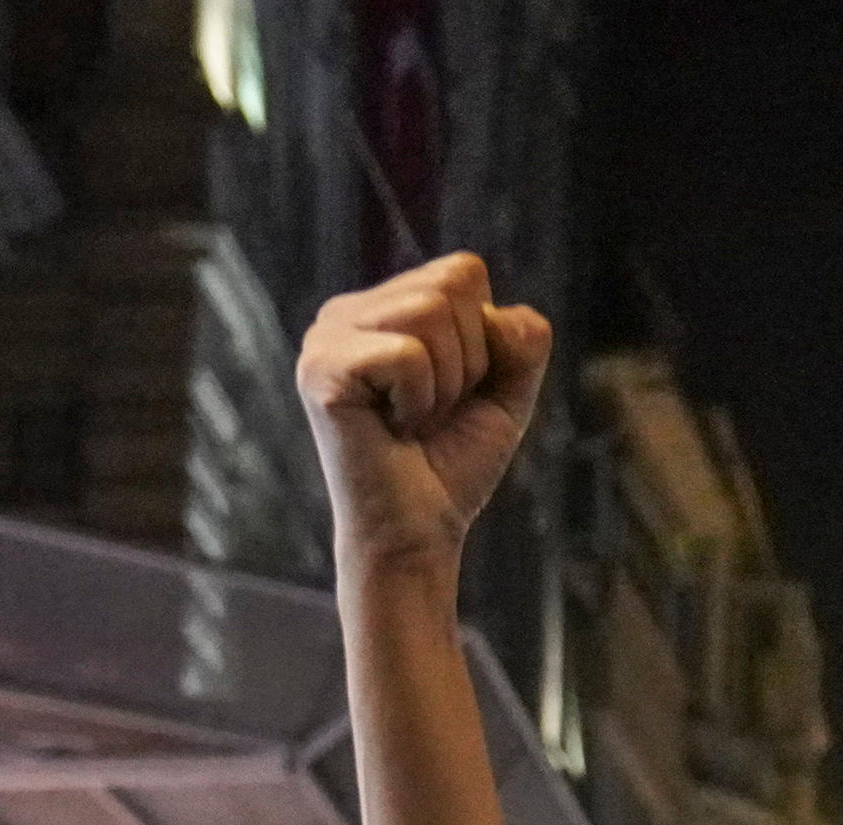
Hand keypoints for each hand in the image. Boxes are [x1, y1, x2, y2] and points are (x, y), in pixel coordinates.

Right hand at [297, 253, 554, 583]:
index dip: (484, 338)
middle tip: (432, 412)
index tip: (455, 392)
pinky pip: (408, 354)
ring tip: (413, 420)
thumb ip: (522, 340)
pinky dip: (421, 400)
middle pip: (449, 285)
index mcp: (382, 307)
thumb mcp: (505, 394)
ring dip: (445, 383)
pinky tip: (392, 429)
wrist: (418, 535)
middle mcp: (345, 312)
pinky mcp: (321, 369)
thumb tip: (500, 312)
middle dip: (467, 360)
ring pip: (429, 311)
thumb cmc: (452, 466)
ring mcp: (325, 337)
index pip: (463, 272)